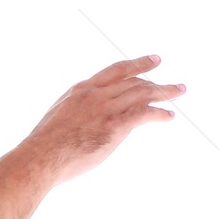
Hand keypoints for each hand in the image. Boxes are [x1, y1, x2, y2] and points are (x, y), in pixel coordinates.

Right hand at [24, 56, 185, 185]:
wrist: (40, 158)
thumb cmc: (45, 146)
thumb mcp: (59, 118)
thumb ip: (76, 113)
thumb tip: (85, 122)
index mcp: (81, 90)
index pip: (115, 71)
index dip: (137, 64)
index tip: (152, 61)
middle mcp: (96, 95)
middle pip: (134, 80)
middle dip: (156, 80)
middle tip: (173, 84)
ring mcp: (106, 109)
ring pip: (143, 93)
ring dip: (164, 92)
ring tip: (179, 93)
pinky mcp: (114, 126)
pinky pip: (144, 113)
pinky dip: (159, 113)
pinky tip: (168, 116)